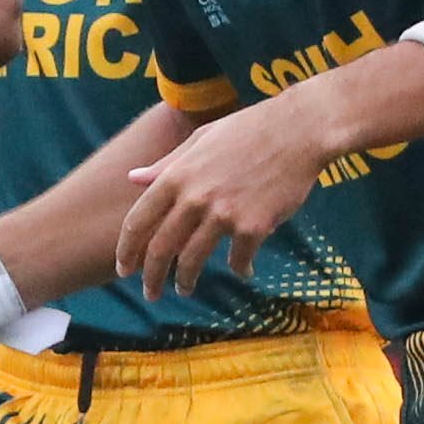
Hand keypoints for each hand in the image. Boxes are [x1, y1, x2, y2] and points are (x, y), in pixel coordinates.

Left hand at [113, 94, 336, 294]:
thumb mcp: (200, 139)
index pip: (138, 221)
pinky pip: (238, 259)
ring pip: (192, 261)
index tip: (124, 268)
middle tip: (150, 293)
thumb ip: (166, 164)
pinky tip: (244, 270)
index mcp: (176, 176)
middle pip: (160, 249)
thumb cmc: (249, 130)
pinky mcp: (253, 227)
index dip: (127, 250)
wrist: (299, 130)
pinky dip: (240, 268)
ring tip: (185, 288)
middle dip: (150, 278)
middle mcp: (194, 197)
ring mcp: (223, 214)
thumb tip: (133, 178)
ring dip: (186, 281)